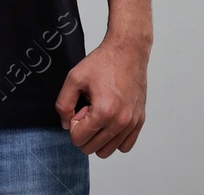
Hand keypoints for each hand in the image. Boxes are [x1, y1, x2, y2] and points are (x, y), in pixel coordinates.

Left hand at [53, 38, 148, 157]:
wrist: (128, 51)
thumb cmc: (103, 62)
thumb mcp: (74, 78)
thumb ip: (63, 104)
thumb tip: (66, 125)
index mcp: (103, 112)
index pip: (78, 139)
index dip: (73, 124)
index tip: (80, 107)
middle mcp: (120, 121)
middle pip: (91, 149)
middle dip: (84, 131)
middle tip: (88, 110)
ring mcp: (132, 123)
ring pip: (107, 151)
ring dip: (98, 137)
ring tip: (100, 114)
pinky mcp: (139, 121)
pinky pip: (125, 146)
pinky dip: (114, 139)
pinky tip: (110, 121)